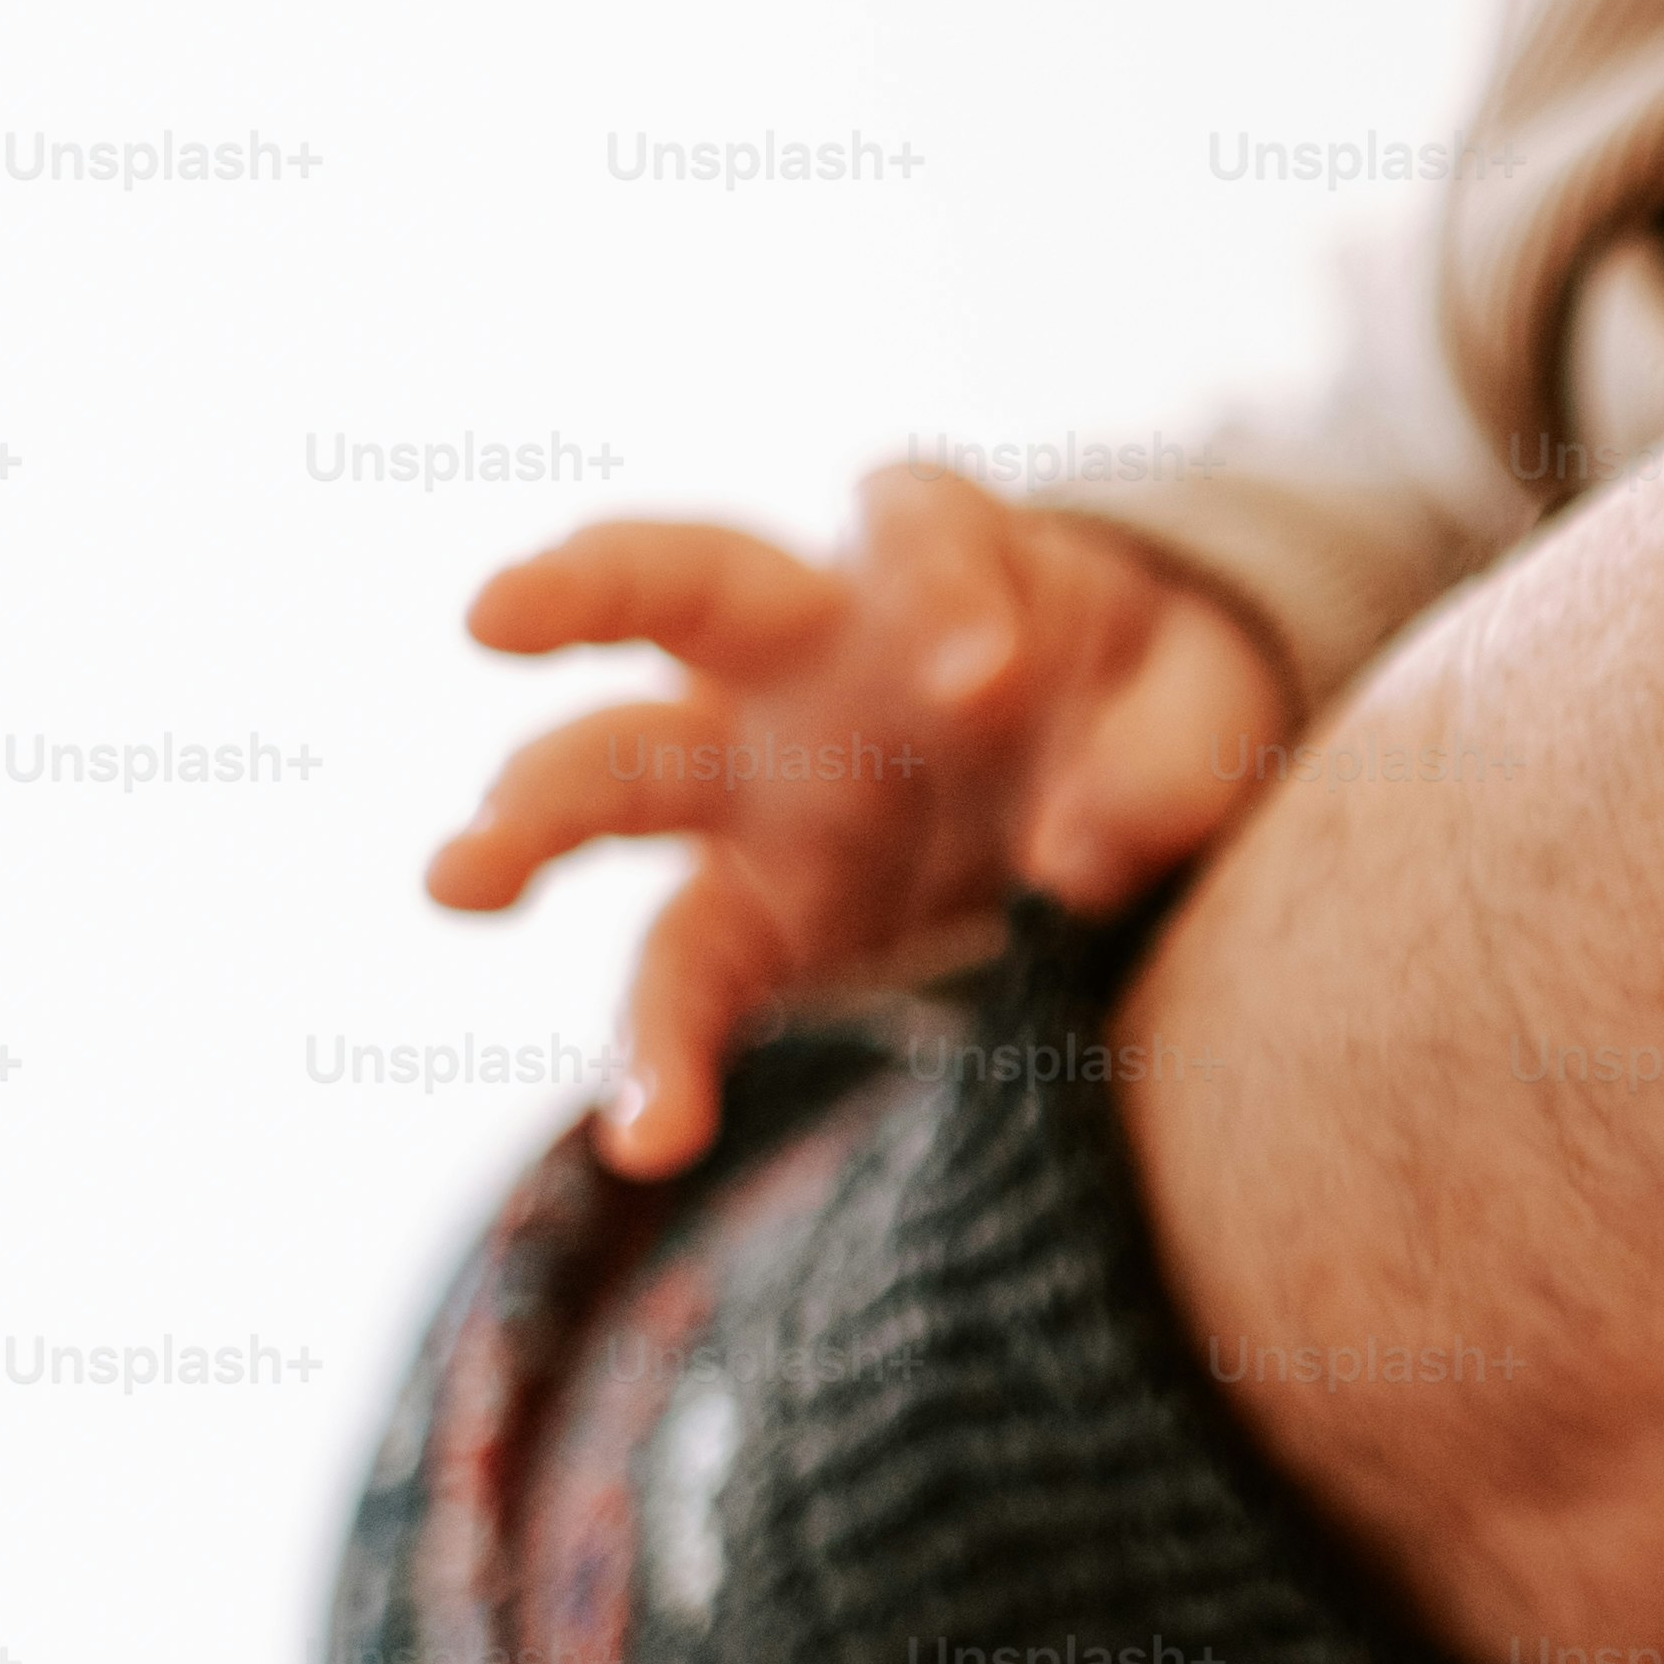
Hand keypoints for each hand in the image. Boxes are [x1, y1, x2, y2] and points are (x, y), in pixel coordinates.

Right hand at [426, 463, 1292, 1172]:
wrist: (1128, 780)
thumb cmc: (1152, 698)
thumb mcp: (1208, 702)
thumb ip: (1169, 757)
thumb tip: (1078, 858)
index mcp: (928, 564)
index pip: (912, 524)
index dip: (941, 583)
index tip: (983, 676)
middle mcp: (810, 656)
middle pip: (675, 588)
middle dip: (579, 590)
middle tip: (491, 612)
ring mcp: (763, 784)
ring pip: (620, 774)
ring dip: (529, 817)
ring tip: (455, 880)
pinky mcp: (762, 915)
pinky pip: (687, 978)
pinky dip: (661, 1059)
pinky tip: (651, 1139)